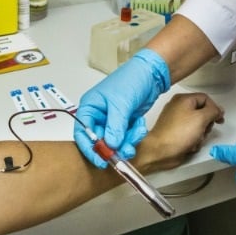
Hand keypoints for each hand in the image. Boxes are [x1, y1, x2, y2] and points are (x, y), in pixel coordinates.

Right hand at [74, 48, 170, 167]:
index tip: (101, 160)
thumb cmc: (131, 79)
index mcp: (90, 107)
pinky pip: (126, 137)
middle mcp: (99, 115)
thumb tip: (110, 145)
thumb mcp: (121, 104)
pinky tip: (140, 125)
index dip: (90, 148)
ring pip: (115, 141)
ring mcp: (112, 120)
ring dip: (127, 141)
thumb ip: (115, 126)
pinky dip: (134, 135)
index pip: (83, 132)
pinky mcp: (125, 123)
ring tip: (137, 132)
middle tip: (124, 152)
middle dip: (113, 148)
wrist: (152, 74)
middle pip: (100, 141)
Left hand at [133, 93, 225, 172]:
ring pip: (199, 126)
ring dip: (200, 135)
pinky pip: (191, 135)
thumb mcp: (201, 118)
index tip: (219, 118)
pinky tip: (189, 145)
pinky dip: (193, 141)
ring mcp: (177, 121)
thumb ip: (213, 111)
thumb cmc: (177, 134)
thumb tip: (218, 110)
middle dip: (206, 125)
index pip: (205, 99)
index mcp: (183, 100)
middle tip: (204, 130)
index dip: (215, 108)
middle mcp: (179, 108)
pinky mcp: (176, 133)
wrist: (161, 151)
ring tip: (195, 139)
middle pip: (203, 113)